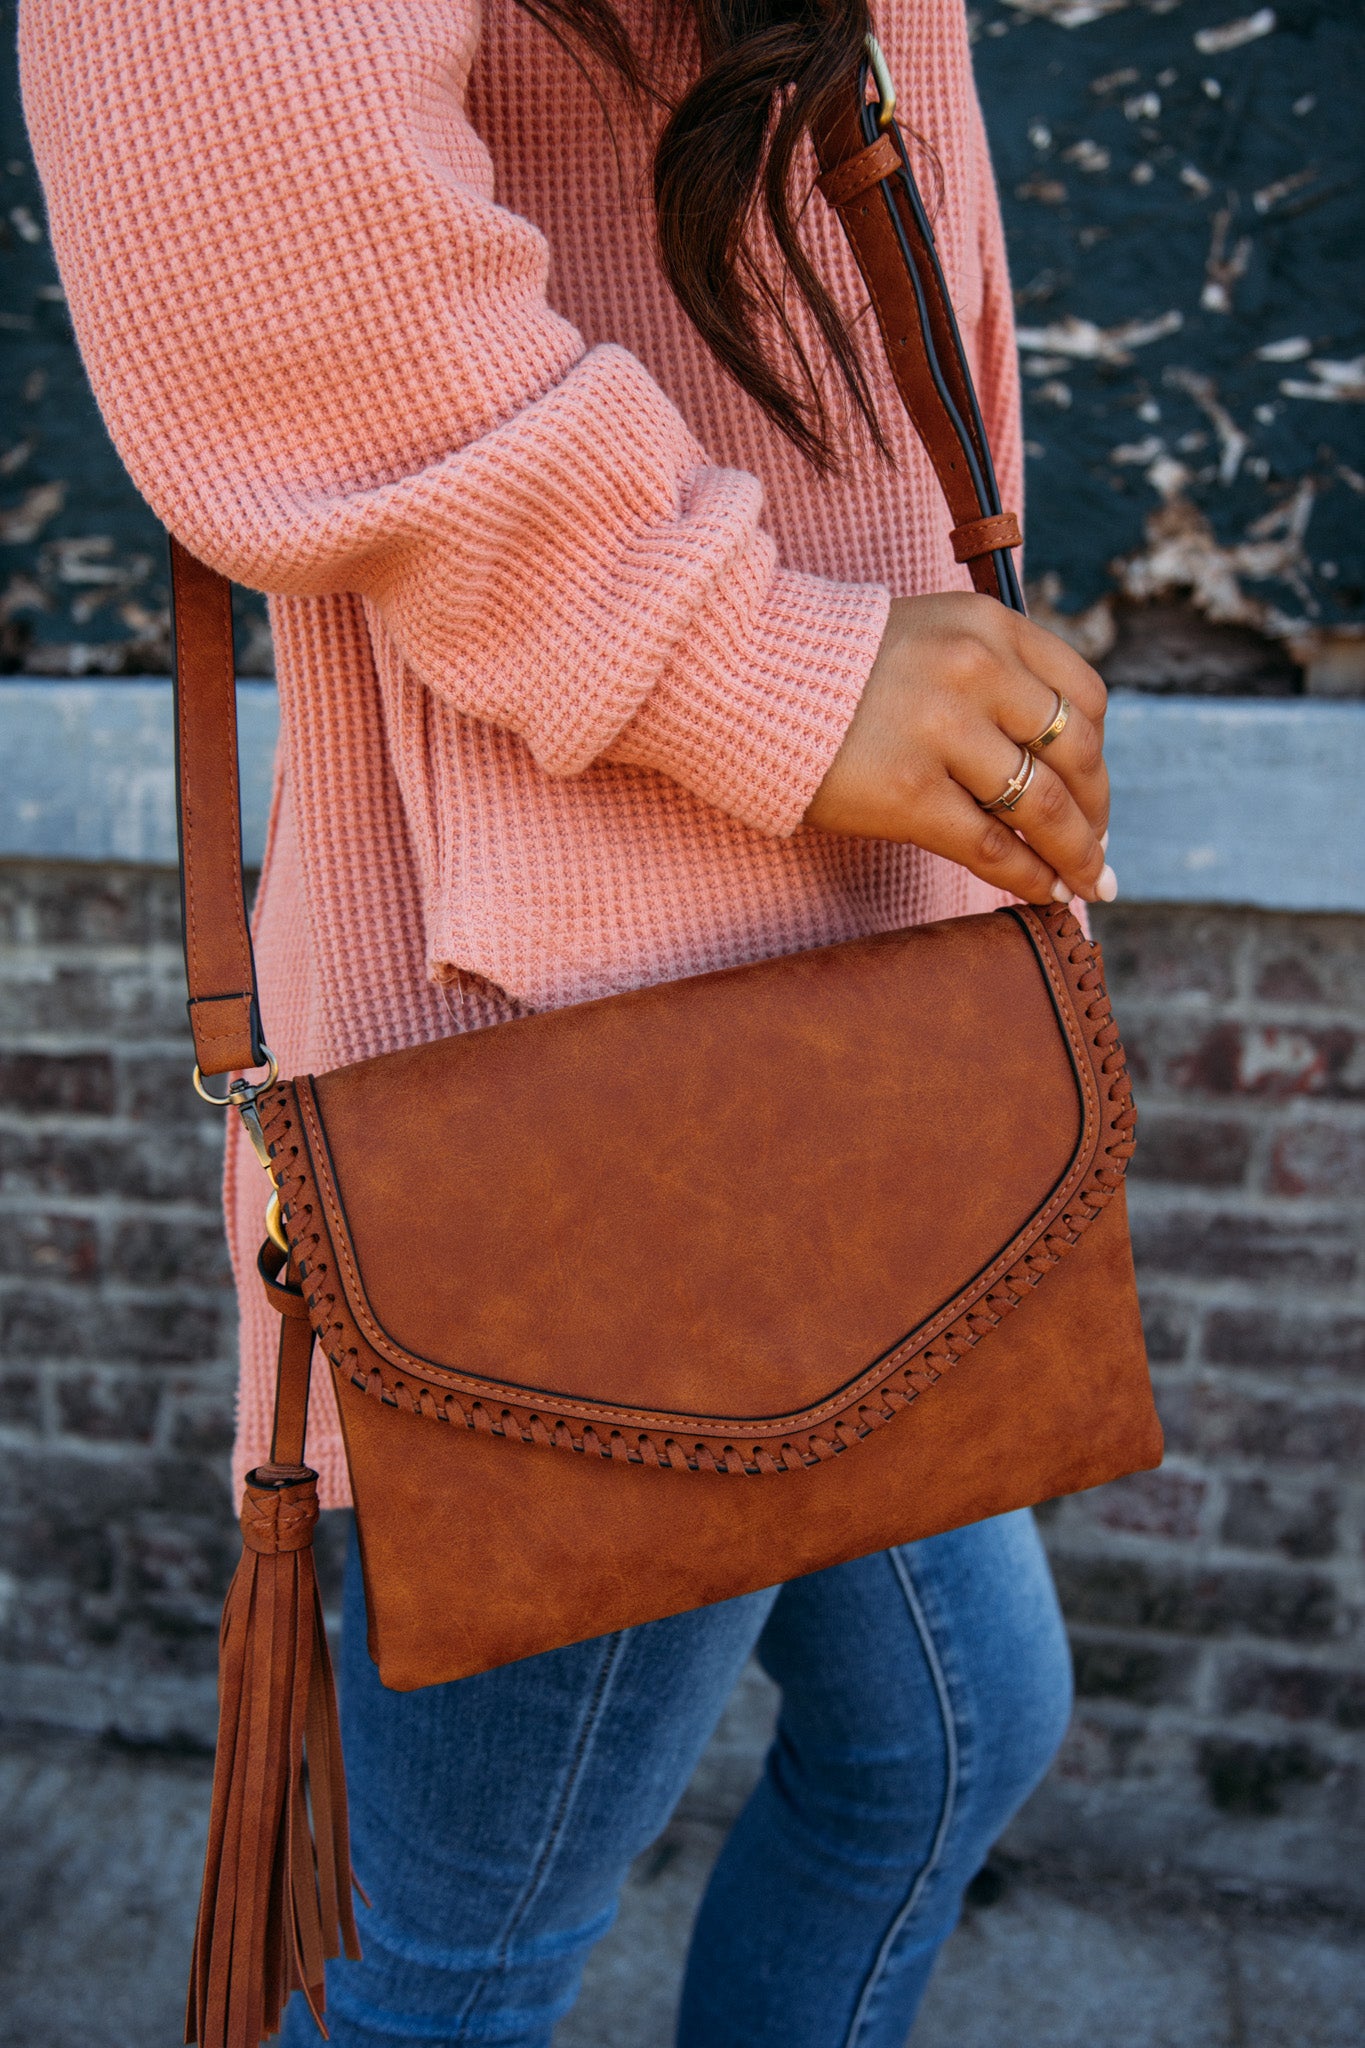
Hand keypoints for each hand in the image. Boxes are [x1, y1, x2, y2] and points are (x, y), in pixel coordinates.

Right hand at [804, 593, 1115, 905]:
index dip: (1098, 754)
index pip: (1084, 696)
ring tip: (1085, 883)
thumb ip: (987, 674)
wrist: (743, 675)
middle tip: (1095, 849)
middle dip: (1095, 811)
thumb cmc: (831, 667)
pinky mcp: (909, 793)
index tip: (1092, 789)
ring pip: (1043, 807)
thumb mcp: (926, 635)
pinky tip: (1044, 893)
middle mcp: (976, 670)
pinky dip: (1031, 877)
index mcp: (988, 625)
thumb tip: (1047, 753)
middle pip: (1074, 755)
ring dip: (1075, 854)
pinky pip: (993, 847)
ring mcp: (944, 732)